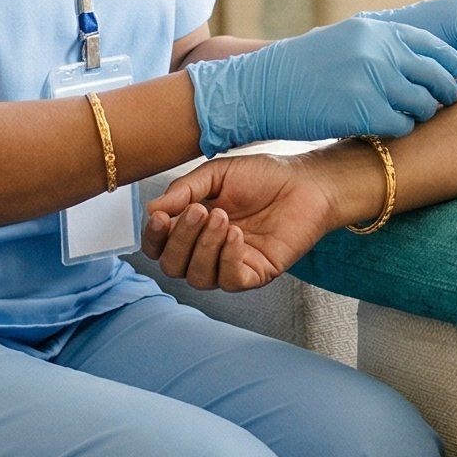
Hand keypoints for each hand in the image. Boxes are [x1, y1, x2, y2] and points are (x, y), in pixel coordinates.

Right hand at [140, 153, 350, 291]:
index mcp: (194, 229)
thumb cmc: (263, 177)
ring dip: (204, 247)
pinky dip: (227, 258)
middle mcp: (208, 251)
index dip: (154, 238)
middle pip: (174, 267)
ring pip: (198, 277)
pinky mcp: (255, 274)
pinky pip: (229, 281)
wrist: (304, 182)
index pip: (160, 247)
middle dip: (180, 240)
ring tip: (222, 217)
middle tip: (199, 211)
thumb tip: (152, 210)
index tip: (159, 218)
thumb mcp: (216, 175)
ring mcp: (231, 265)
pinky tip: (236, 234)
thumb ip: (183, 190)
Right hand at [185, 16, 456, 154]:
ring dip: (420, 114)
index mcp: (376, 31)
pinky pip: (402, 125)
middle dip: (444, 91)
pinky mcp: (364, 110)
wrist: (261, 87)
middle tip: (440, 102)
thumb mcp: (344, 40)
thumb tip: (420, 61)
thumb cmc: (301, 68)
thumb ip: (381, 47)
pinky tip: (383, 129)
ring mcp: (373, 79)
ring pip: (424, 103)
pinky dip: (398, 130)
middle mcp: (379, 51)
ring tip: (403, 117)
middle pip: (436, 75)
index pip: (433, 45)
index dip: (450, 62)